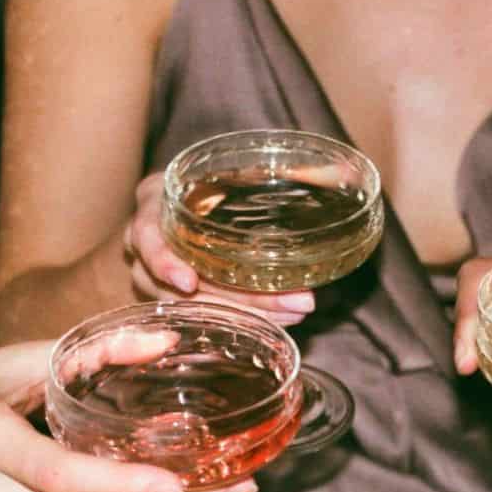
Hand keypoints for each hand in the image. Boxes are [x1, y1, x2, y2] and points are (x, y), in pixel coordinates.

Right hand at [123, 173, 315, 326]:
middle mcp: (146, 245)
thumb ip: (279, 173)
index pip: (146, 238)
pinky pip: (202, 318)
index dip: (164, 262)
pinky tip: (276, 323)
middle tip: (293, 303)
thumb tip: (345, 169)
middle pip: (177, 285)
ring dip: (245, 315)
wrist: (193, 199)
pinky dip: (239, 320)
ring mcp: (154, 277)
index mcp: (154, 205)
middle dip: (237, 300)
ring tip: (294, 313)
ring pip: (192, 309)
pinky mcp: (174, 298)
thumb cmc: (211, 181)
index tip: (189, 282)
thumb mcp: (234, 169)